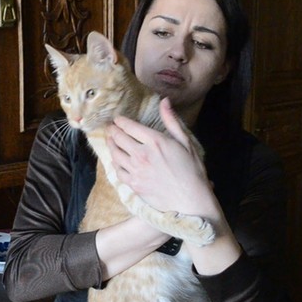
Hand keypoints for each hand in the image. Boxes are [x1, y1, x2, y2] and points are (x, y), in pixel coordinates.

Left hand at [106, 97, 215, 218]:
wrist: (190, 199)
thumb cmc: (192, 170)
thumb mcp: (185, 142)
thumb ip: (171, 121)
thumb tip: (164, 101)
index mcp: (156, 141)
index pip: (130, 127)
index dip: (120, 121)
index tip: (117, 119)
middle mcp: (142, 154)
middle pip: (119, 138)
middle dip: (112, 130)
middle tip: (110, 127)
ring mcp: (136, 170)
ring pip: (115, 154)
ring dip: (110, 145)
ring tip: (110, 140)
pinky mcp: (134, 184)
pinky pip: (118, 171)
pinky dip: (115, 163)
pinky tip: (115, 160)